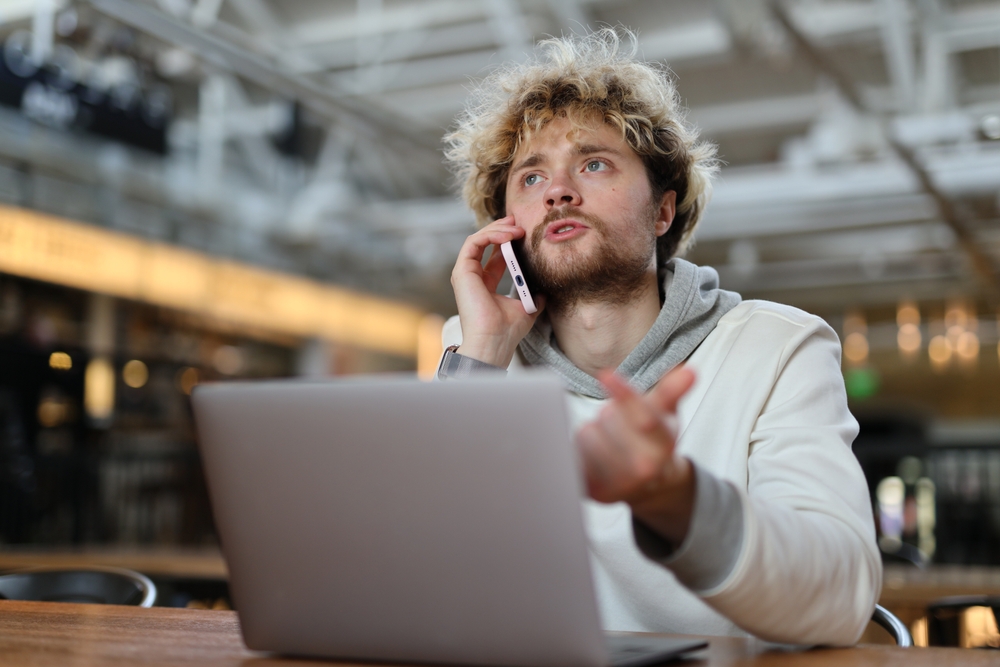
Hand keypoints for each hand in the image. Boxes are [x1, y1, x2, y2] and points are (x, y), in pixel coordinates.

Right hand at [451, 216, 544, 366]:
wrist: (494, 343)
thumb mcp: (527, 307)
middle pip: (486, 243)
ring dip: (498, 230)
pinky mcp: (462, 271)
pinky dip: (490, 234)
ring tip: (517, 229)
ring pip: (478, 239)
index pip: (496, 255)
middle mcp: (473, 277)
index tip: (525, 232)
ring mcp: (465, 274)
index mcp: (486, 284)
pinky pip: (473, 242)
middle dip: (503, 229)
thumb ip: (533, 295)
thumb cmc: (507, 331)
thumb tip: (545, 290)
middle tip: (520, 222)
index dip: (509, 241)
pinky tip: (508, 235)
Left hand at [576, 365, 696, 543]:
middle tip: (617, 421)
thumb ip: (672, 391)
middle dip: (610, 411)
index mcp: (664, 446)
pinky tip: (592, 455)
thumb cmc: (651, 440)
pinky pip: (573, 454)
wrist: (648, 487)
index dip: (624, 393)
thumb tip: (688, 372)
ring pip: (587, 433)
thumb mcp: (665, 414)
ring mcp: (619, 484)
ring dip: (592, 429)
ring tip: (606, 439)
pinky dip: (577, 448)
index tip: (606, 374)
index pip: (645, 416)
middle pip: (609, 417)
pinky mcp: (595, 491)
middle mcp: (644, 469)